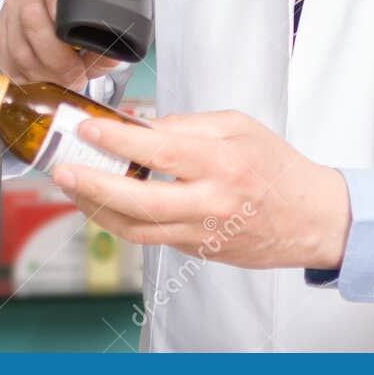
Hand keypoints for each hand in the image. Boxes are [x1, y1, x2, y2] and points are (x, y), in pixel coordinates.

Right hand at [0, 0, 120, 90]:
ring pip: (19, 45)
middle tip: (77, 73)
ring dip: (44, 71)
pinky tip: (45, 79)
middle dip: (57, 56)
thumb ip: (109, 38)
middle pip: (32, 15)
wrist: (58, 26)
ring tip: (66, 80)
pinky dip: (28, 76)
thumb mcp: (103, 29)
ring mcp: (12, 6)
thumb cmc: (87, 25)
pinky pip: (7, 59)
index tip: (67, 20)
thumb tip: (110, 52)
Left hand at [51, 111, 351, 270]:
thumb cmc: (278, 168)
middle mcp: (210, 201)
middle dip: (93, 185)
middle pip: (138, 201)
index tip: (88, 128)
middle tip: (63, 168)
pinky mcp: (197, 250)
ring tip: (73, 187)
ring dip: (97, 209)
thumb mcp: (239, 127)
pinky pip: (150, 238)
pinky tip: (104, 205)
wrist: (310, 218)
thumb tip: (144, 126)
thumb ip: (190, 124)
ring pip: (136, 228)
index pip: (159, 150)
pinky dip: (121, 221)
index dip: (117, 140)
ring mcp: (201, 232)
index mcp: (222, 162)